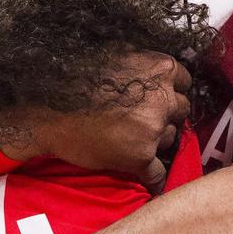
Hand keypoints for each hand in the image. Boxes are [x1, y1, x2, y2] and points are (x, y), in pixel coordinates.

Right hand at [25, 50, 190, 192]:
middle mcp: (163, 98)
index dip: (171, 91)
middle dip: (167, 116)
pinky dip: (153, 177)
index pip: (185, 82)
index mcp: (160, 69)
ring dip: (157, 141)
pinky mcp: (140, 157)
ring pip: (171, 139)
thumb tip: (158, 68)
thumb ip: (143, 61)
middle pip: (181, 110)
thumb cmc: (75, 77)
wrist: (47, 111)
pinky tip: (148, 180)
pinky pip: (158, 173)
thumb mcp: (116, 53)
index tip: (160, 98)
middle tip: (146, 120)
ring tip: (133, 140)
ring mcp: (153, 129)